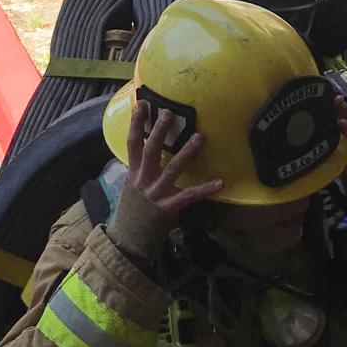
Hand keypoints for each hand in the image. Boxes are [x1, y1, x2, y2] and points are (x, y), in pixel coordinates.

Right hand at [110, 102, 224, 262]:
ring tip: (199, 137)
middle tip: (169, 113)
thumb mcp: (131, 190)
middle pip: (151, 150)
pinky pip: (189, 195)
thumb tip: (144, 155)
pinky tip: (220, 182)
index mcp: (133, 174)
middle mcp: (143, 180)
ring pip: (172, 168)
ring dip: (186, 152)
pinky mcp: (168, 207)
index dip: (136, 123)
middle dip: (159, 130)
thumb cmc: (131, 215)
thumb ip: (139, 172)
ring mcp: (155, 193)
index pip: (132, 143)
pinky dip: (205, 189)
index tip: (142, 104)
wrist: (127, 241)